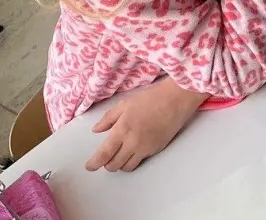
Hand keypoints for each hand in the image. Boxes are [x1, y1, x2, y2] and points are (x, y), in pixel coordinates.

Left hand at [84, 78, 206, 171]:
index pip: (104, 154)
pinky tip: (133, 150)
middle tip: (105, 158)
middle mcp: (133, 143)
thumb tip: (96, 130)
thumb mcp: (125, 104)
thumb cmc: (150, 98)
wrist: (176, 100)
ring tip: (118, 156)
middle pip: (114, 165)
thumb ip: (108, 118)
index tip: (89, 166)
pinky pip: (140, 161)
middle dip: (106, 165)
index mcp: (122, 130)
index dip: (94, 164)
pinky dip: (133, 159)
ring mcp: (146, 148)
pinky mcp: (156, 150)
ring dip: (120, 164)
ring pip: (127, 167)